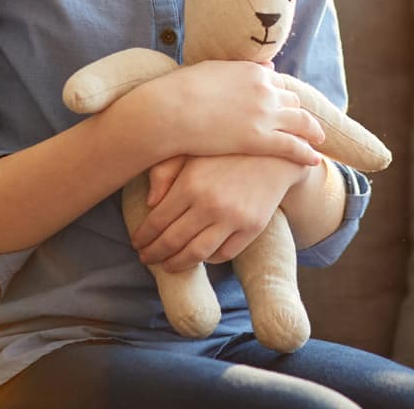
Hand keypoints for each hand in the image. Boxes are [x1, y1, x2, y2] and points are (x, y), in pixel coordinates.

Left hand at [131, 155, 312, 270]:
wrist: (276, 151)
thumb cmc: (228, 149)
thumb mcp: (193, 149)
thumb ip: (165, 172)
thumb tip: (150, 204)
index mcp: (191, 183)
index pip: (157, 221)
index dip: (143, 236)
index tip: (137, 242)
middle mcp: (210, 204)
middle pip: (172, 241)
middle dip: (154, 254)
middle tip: (145, 258)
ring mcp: (233, 217)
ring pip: (196, 254)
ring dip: (177, 264)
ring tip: (167, 265)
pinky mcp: (252, 227)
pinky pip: (224, 253)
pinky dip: (208, 259)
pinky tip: (199, 255)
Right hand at [156, 61, 324, 165]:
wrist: (170, 110)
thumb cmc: (182, 89)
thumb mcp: (215, 69)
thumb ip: (243, 69)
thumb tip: (268, 66)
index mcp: (254, 72)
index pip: (279, 83)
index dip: (285, 96)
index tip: (290, 105)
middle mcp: (265, 90)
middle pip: (293, 102)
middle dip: (300, 113)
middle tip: (307, 124)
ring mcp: (264, 114)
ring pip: (299, 122)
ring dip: (312, 131)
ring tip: (319, 139)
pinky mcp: (259, 139)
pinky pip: (292, 146)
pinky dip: (306, 152)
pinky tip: (314, 159)